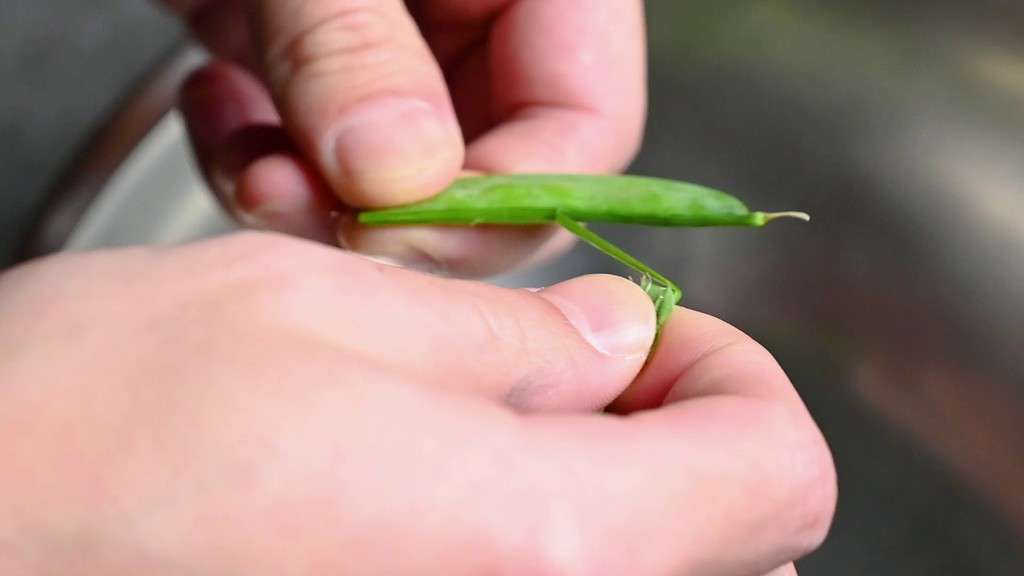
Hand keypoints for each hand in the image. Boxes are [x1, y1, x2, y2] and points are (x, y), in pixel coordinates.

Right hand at [0, 233, 833, 574]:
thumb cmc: (86, 435)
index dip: (730, 378)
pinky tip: (431, 512)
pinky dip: (529, 560)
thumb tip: (615, 334)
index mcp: (541, 549)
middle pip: (738, 558)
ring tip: (489, 441)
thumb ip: (506, 332)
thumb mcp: (318, 308)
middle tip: (573, 378)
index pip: (779, 473)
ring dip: (614, 509)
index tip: (645, 338)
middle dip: (678, 446)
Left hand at [162, 0, 647, 276]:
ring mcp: (409, 51)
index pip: (584, 126)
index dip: (503, 200)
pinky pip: (319, 157)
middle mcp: (489, 22)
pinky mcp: (330, 68)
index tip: (397, 226)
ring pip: (397, 188)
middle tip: (302, 206)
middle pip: (491, 174)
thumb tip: (398, 178)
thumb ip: (354, 41)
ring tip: (247, 161)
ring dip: (309, 198)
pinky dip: (258, 158)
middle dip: (391, 214)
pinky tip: (216, 107)